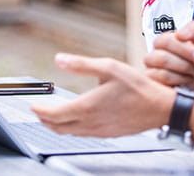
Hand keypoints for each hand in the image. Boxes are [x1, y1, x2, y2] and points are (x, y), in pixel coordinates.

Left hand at [31, 53, 174, 136]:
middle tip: (39, 112)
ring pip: (70, 133)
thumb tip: (59, 59)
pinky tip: (78, 121)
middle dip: (45, 120)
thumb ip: (82, 64)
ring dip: (58, 126)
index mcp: (87, 107)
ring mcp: (99, 131)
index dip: (39, 111)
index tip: (33, 106)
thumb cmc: (139, 87)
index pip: (53, 115)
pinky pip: (84, 135)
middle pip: (58, 127)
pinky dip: (73, 129)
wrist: (160, 108)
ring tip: (53, 117)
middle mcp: (90, 123)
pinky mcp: (108, 134)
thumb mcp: (110, 67)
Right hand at [144, 20, 193, 99]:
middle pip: (162, 58)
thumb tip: (180, 34)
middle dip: (186, 65)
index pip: (166, 41)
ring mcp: (152, 71)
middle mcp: (155, 54)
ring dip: (184, 75)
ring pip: (162, 73)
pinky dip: (179, 83)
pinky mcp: (154, 86)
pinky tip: (188, 82)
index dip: (184, 49)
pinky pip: (162, 85)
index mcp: (165, 41)